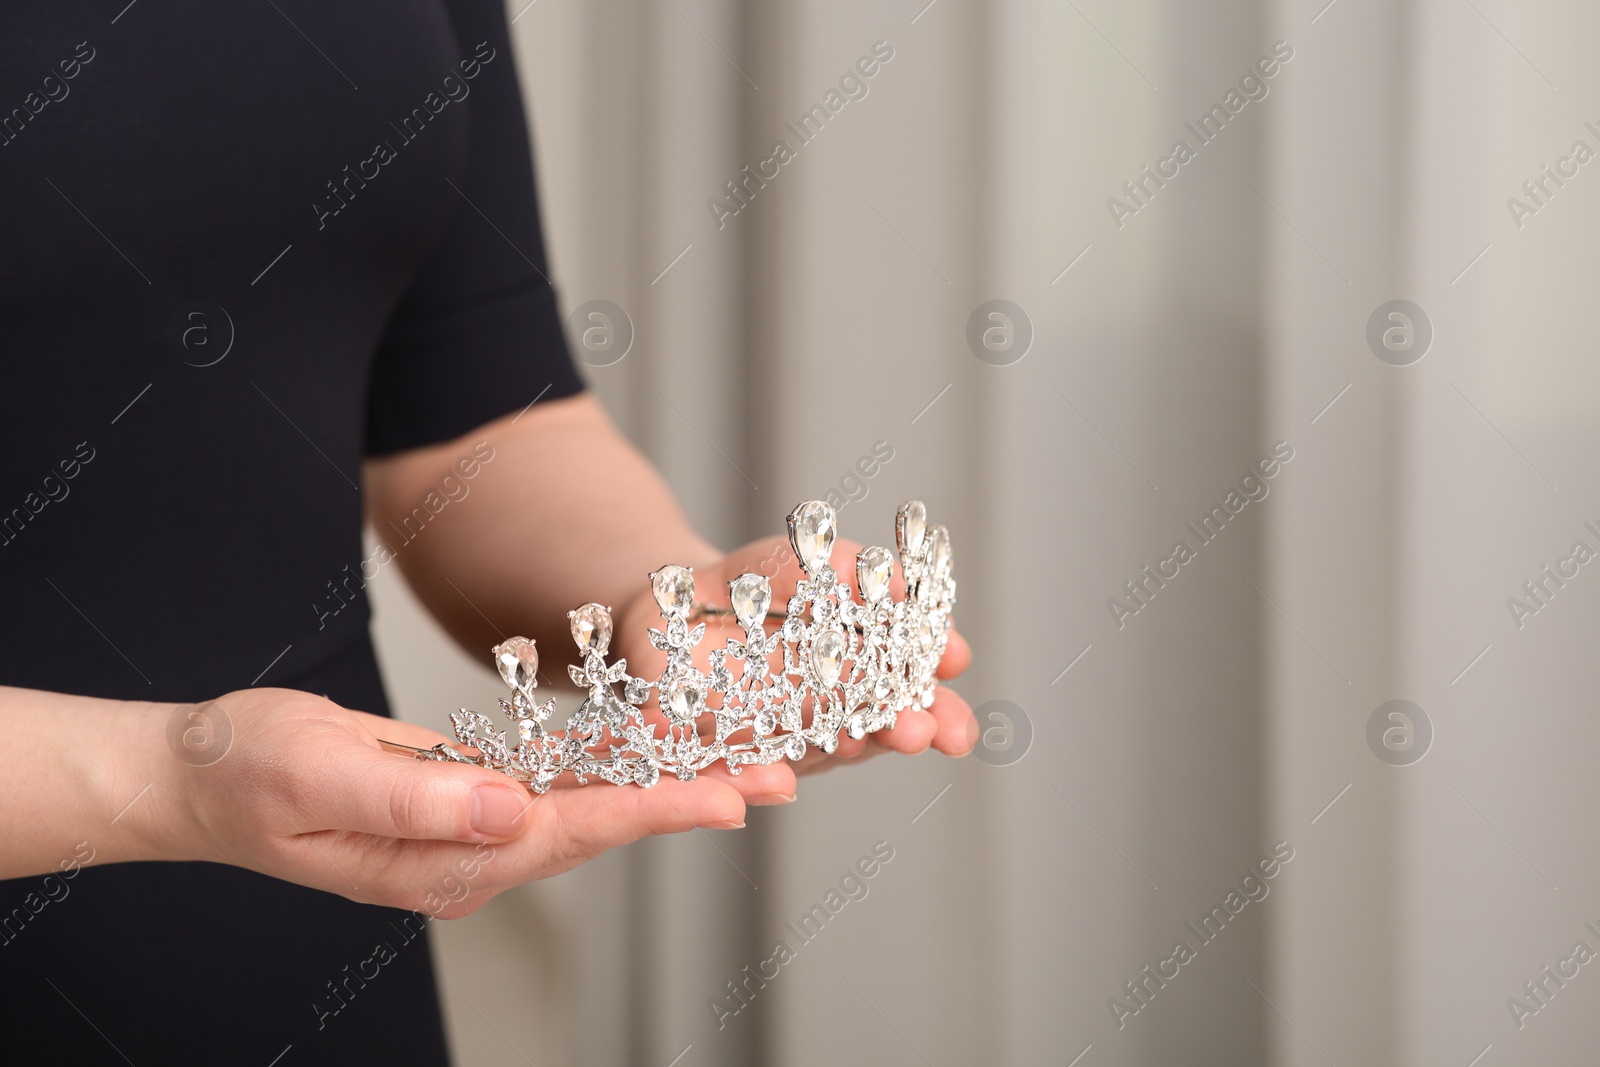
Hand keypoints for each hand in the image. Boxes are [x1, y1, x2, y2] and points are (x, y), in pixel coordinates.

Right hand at [137, 687, 794, 917]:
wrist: (199, 777)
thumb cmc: (248, 769)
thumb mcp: (315, 770)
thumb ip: (414, 795)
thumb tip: (508, 808)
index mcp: (439, 858)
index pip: (568, 831)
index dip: (652, 810)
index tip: (727, 796)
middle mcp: (469, 858)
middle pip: (599, 828)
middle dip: (688, 801)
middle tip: (775, 774)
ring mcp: (471, 837)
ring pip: (589, 812)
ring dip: (666, 788)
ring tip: (744, 763)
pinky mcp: (468, 808)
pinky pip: (559, 793)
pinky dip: (616, 774)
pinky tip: (660, 755)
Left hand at [612, 531, 973, 779]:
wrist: (673, 602)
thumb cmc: (753, 585)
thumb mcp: (804, 560)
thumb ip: (848, 568)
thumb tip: (905, 582)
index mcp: (861, 684)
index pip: (911, 702)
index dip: (939, 701)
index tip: (956, 685)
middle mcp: (829, 721)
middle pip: (875, 736)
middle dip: (902, 731)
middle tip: (922, 729)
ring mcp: (778, 741)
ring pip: (816, 755)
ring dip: (843, 751)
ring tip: (862, 744)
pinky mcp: (718, 751)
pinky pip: (738, 768)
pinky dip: (755, 777)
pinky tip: (778, 778)